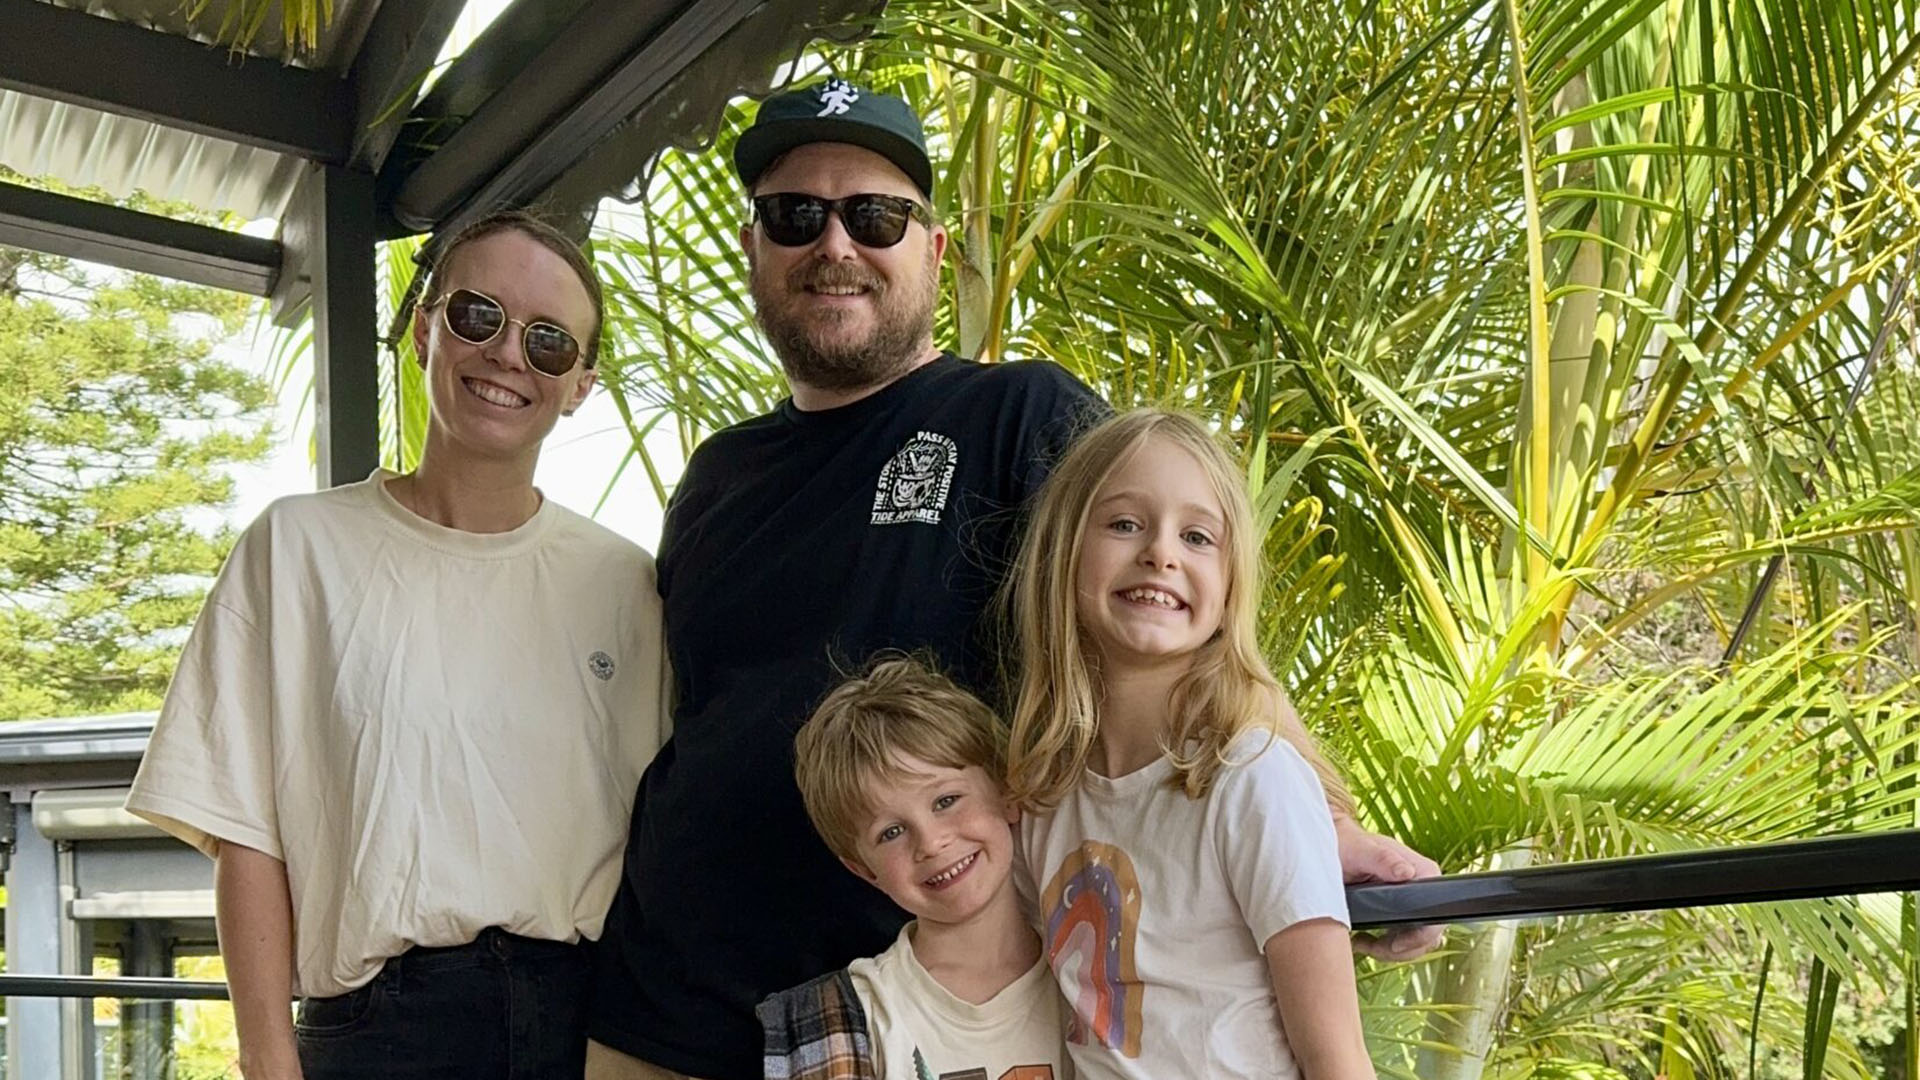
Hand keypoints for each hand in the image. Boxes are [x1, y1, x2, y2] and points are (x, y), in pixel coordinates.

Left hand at [1333, 816, 1443, 960]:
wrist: (1332, 847)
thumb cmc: (1346, 844)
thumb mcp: (1360, 851)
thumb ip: (1382, 859)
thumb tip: (1406, 872)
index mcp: (1423, 872)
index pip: (1437, 917)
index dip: (1419, 939)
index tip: (1394, 945)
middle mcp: (1423, 887)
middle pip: (1427, 936)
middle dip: (1400, 949)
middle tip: (1370, 946)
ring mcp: (1414, 900)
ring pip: (1415, 942)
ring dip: (1389, 949)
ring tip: (1363, 942)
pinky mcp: (1401, 910)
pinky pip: (1403, 938)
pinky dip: (1384, 946)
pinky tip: (1364, 939)